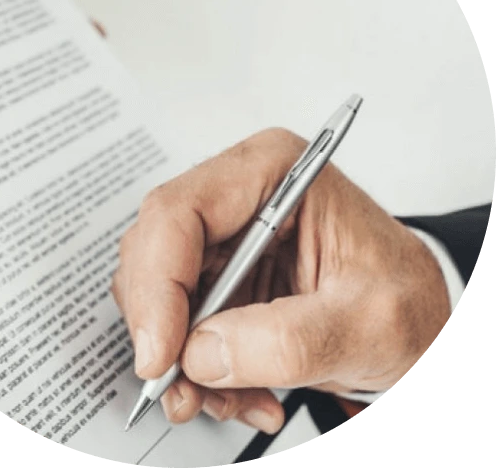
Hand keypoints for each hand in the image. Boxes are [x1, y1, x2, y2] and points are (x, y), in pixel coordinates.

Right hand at [112, 128, 449, 432]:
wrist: (411, 315)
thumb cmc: (402, 294)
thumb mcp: (371, 323)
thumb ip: (291, 341)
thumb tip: (204, 353)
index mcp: (275, 171)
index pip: (181, 211)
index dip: (158, 282)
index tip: (163, 352)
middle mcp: (239, 194)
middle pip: (155, 249)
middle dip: (161, 326)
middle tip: (181, 386)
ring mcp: (225, 235)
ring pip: (159, 289)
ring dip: (179, 354)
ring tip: (226, 396)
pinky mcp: (220, 273)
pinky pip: (178, 317)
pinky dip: (197, 364)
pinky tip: (241, 388)